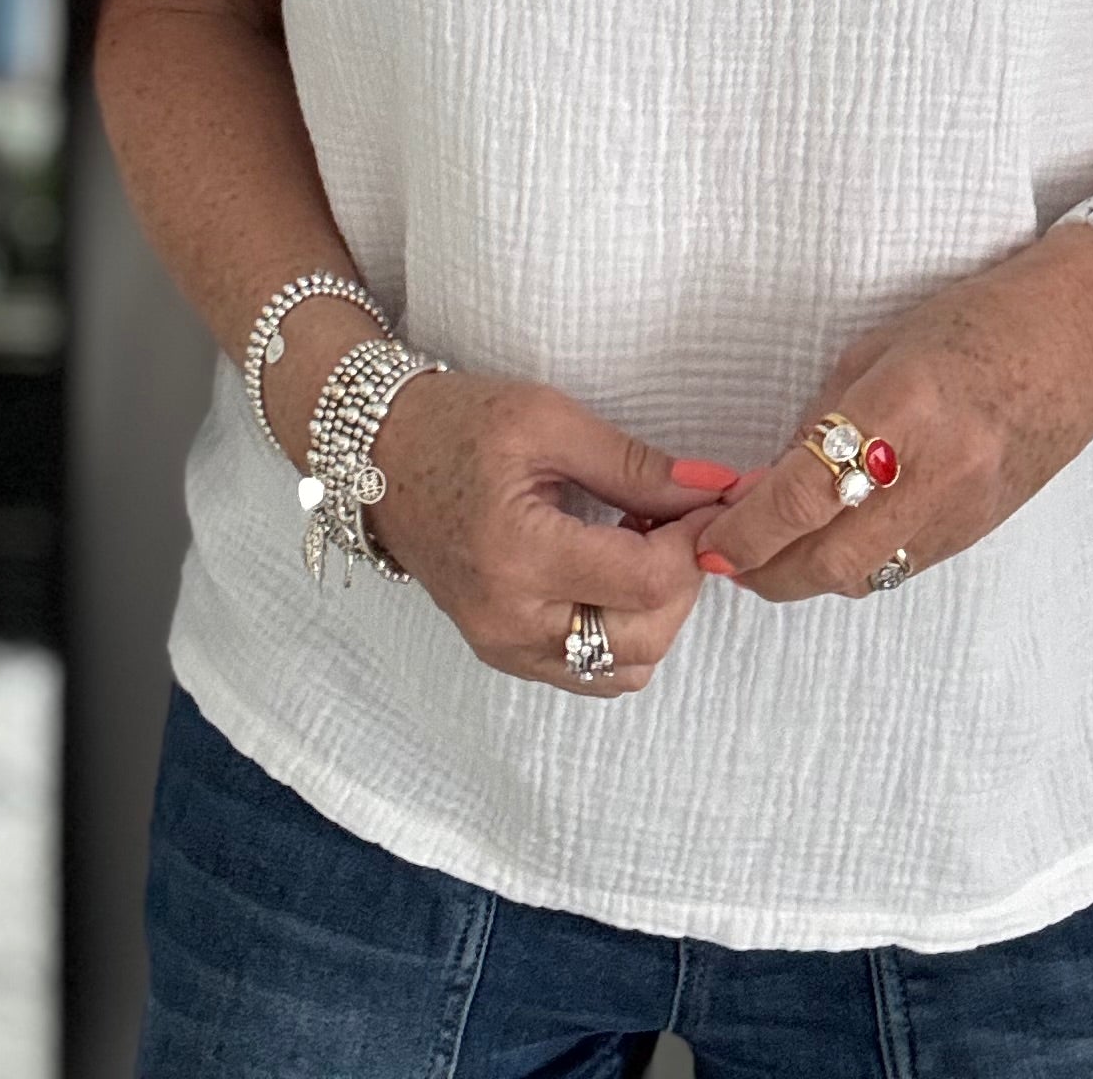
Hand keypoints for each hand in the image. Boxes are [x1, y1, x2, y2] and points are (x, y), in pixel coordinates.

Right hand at [363, 366, 736, 696]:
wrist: (378, 455)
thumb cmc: (457, 425)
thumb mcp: (548, 420)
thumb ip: (635, 465)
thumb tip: (714, 489)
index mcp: (518, 553)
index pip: (646, 581)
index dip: (694, 541)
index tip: (706, 500)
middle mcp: (509, 619)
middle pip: (644, 637)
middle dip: (682, 580)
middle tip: (677, 520)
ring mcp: (502, 645)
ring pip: (624, 668)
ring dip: (655, 613)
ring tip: (640, 544)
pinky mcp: (502, 652)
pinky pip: (589, 671)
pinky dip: (621, 632)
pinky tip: (611, 572)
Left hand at [690, 229, 1092, 602]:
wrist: (1080, 337)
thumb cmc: (979, 321)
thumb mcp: (880, 348)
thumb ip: (826, 416)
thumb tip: (772, 477)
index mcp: (903, 406)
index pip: (805, 494)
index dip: (748, 530)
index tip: (711, 540)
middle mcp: (936, 470)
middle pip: (829, 561)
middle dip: (767, 572)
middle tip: (727, 557)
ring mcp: (964, 509)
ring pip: (864, 576)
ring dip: (807, 574)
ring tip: (770, 551)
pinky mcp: (980, 531)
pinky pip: (901, 566)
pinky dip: (856, 563)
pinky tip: (832, 539)